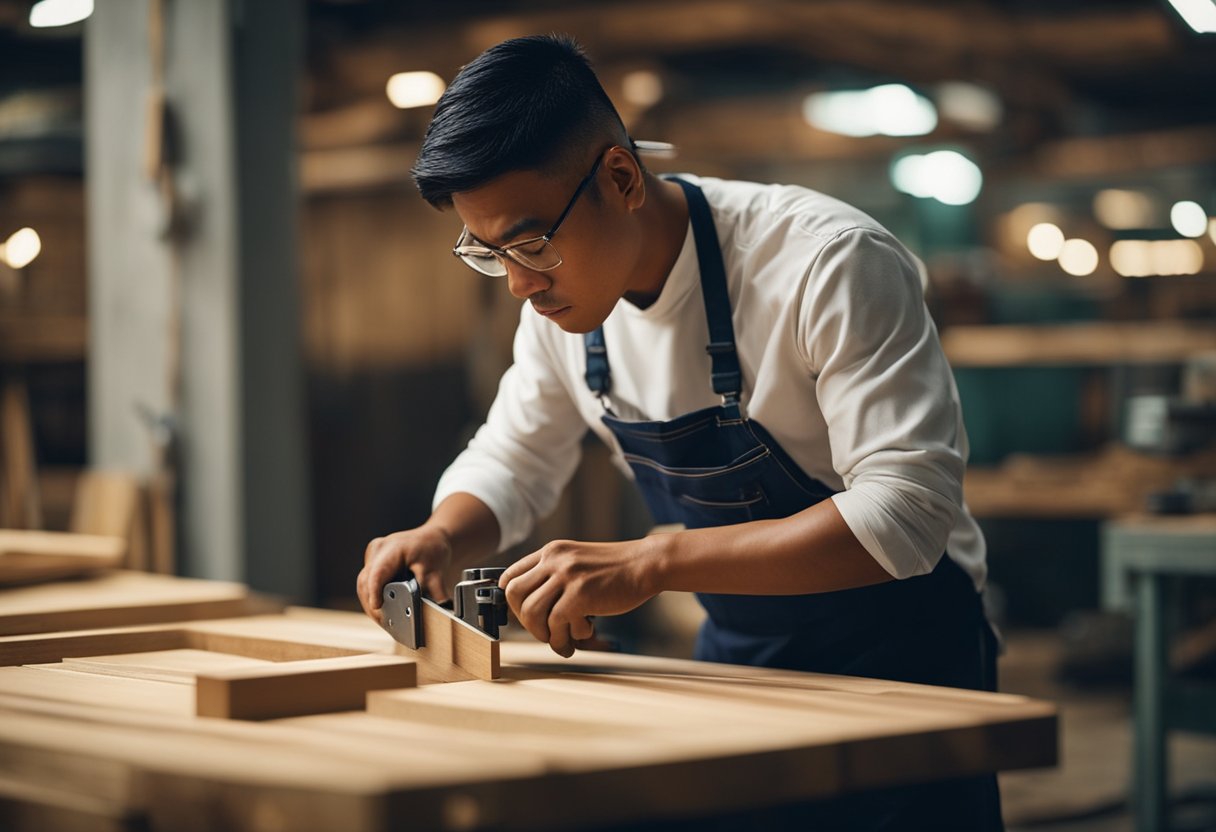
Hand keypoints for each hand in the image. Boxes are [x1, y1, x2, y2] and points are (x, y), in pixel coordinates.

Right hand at [357, 525, 452, 624]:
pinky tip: (383, 613)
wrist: (431, 539)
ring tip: (386, 623)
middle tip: (387, 625)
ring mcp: (372, 556)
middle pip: (366, 582)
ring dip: (371, 605)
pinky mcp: (372, 564)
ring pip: (363, 585)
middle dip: (373, 605)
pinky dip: (374, 599)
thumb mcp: (436, 571)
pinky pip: (366, 584)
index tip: (376, 607)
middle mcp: (377, 550)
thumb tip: (438, 611)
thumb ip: (434, 592)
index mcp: (392, 548)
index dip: (375, 591)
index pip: (378, 572)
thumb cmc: (432, 550)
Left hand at [498, 537, 659, 657]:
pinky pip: (557, 624)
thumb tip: (533, 610)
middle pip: (514, 595)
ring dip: (545, 634)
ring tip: (564, 638)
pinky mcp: (580, 594)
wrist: (645, 564)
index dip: (513, 602)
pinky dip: (565, 638)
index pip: (510, 576)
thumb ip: (556, 577)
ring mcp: (566, 575)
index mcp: (551, 552)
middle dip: (525, 621)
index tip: (527, 617)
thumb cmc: (616, 570)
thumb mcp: (578, 563)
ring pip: (532, 613)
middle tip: (546, 631)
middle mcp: (554, 560)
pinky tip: (584, 634)